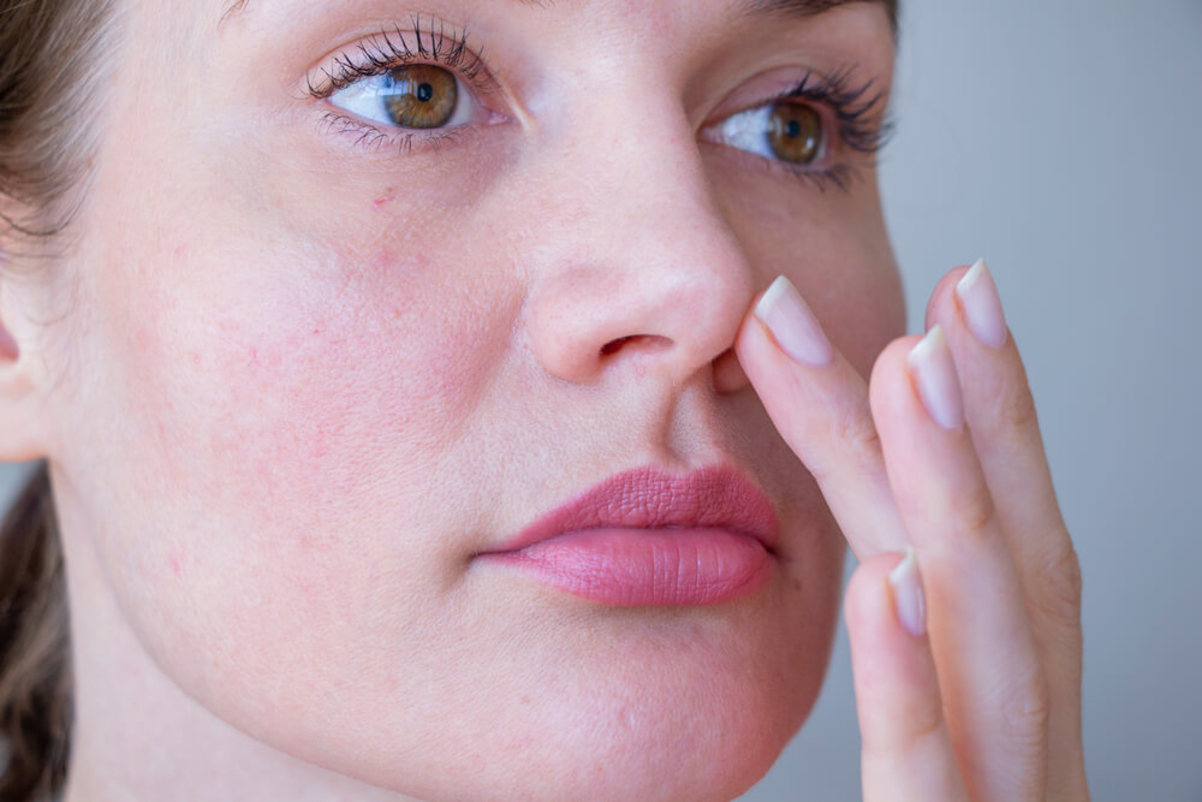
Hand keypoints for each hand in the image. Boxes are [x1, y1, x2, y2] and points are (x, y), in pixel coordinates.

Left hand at [734, 260, 1087, 800]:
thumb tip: (877, 563)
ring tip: (907, 368)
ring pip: (986, 637)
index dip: (990, 419)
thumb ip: (911, 681)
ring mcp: (1000, 797)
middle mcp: (1019, 740)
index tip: (954, 299)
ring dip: (951, 494)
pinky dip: (906, 678)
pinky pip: (926, 776)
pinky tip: (881, 579)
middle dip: (967, 419)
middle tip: (929, 291)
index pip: (1001, 544)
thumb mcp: (937, 767)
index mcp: (1004, 709)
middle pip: (995, 561)